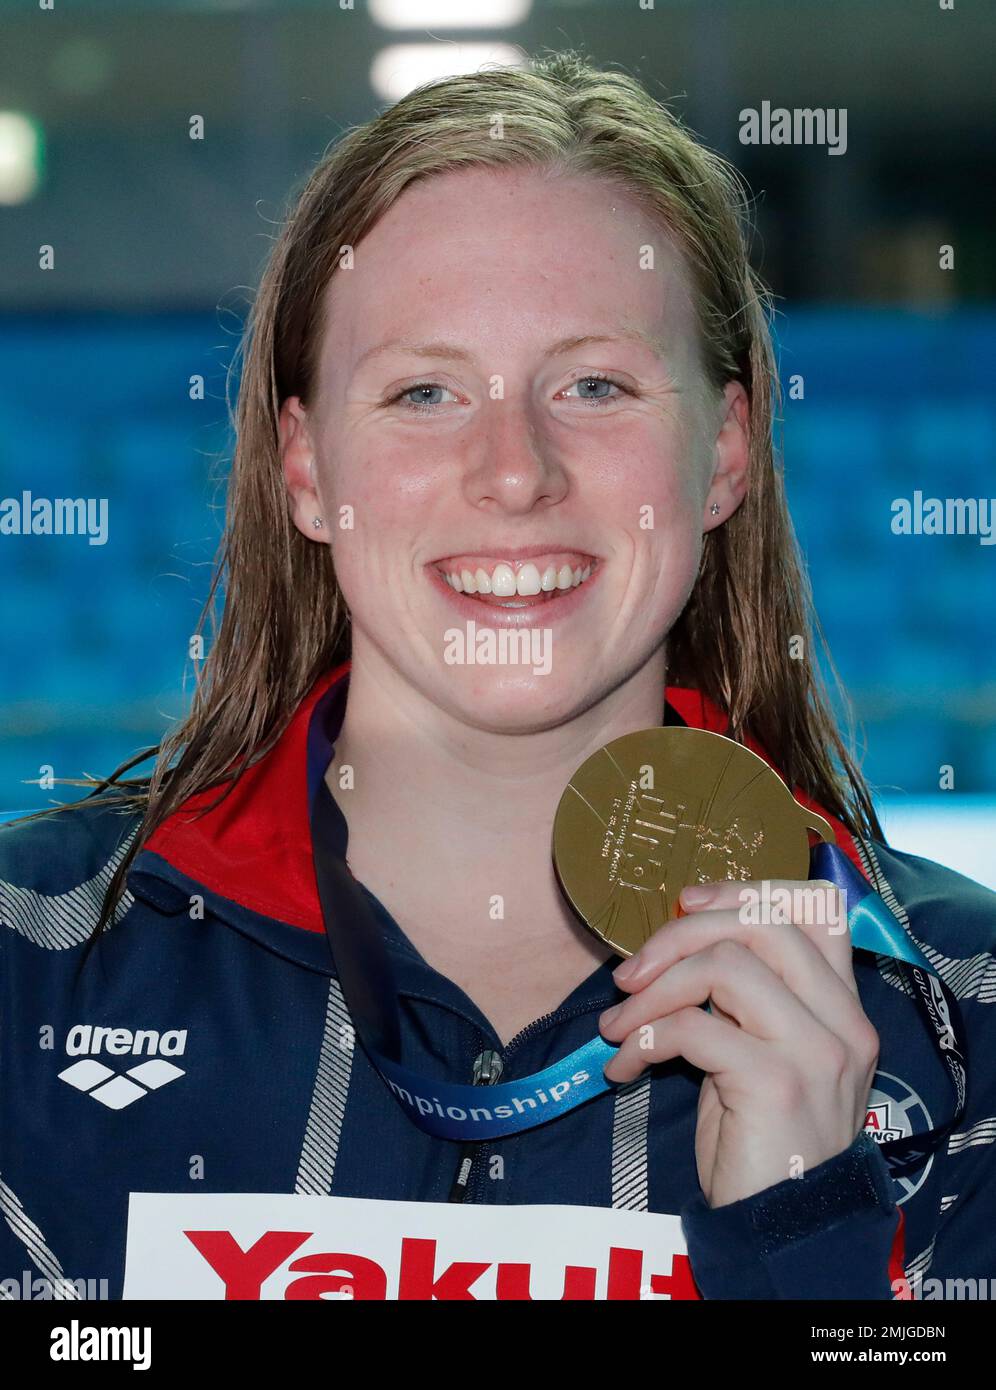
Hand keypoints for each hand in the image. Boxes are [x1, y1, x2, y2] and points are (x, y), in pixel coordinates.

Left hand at [597, 878, 879, 1207]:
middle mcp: (841, 1019)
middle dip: (678, 934)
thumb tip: (678, 942)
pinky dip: (642, 1041)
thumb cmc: (761, 1137)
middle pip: (760, 923)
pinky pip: (692, 1028)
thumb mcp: (763, 1052)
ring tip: (617, 1028)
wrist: (781, 1226)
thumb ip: (746, 997)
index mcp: (841, 1004)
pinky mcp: (775, 1082)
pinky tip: (624, 1069)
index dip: (744, 889)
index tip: (686, 903)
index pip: (814, 907)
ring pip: (722, 965)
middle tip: (629, 975)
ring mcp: (815, 1049)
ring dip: (650, 992)